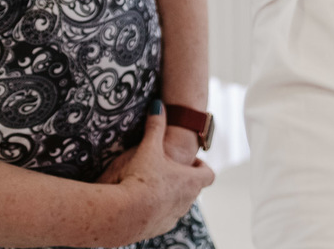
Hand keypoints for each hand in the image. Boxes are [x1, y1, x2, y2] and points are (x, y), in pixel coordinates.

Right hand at [97, 103, 213, 239]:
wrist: (124, 214)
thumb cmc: (141, 179)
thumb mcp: (149, 148)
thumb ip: (155, 126)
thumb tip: (158, 105)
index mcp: (191, 181)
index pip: (208, 173)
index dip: (201, 165)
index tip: (188, 160)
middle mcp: (187, 201)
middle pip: (194, 189)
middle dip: (183, 179)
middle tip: (168, 170)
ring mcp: (173, 217)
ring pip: (179, 204)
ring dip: (171, 195)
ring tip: (152, 186)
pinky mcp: (158, 228)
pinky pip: (163, 218)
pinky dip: (157, 209)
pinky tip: (141, 202)